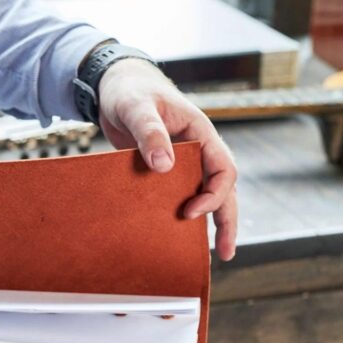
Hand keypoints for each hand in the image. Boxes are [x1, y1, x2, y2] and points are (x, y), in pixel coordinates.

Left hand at [98, 58, 237, 260]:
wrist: (115, 87)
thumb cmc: (130, 91)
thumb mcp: (137, 108)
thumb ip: (150, 133)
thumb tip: (164, 167)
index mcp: (202, 133)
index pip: (224, 170)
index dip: (213, 195)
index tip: (189, 213)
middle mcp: (199, 150)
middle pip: (224, 189)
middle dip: (226, 221)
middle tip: (224, 254)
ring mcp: (184, 161)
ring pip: (206, 194)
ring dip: (211, 222)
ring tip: (213, 255)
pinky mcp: (166, 169)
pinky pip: (181, 194)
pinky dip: (183, 214)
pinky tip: (177, 235)